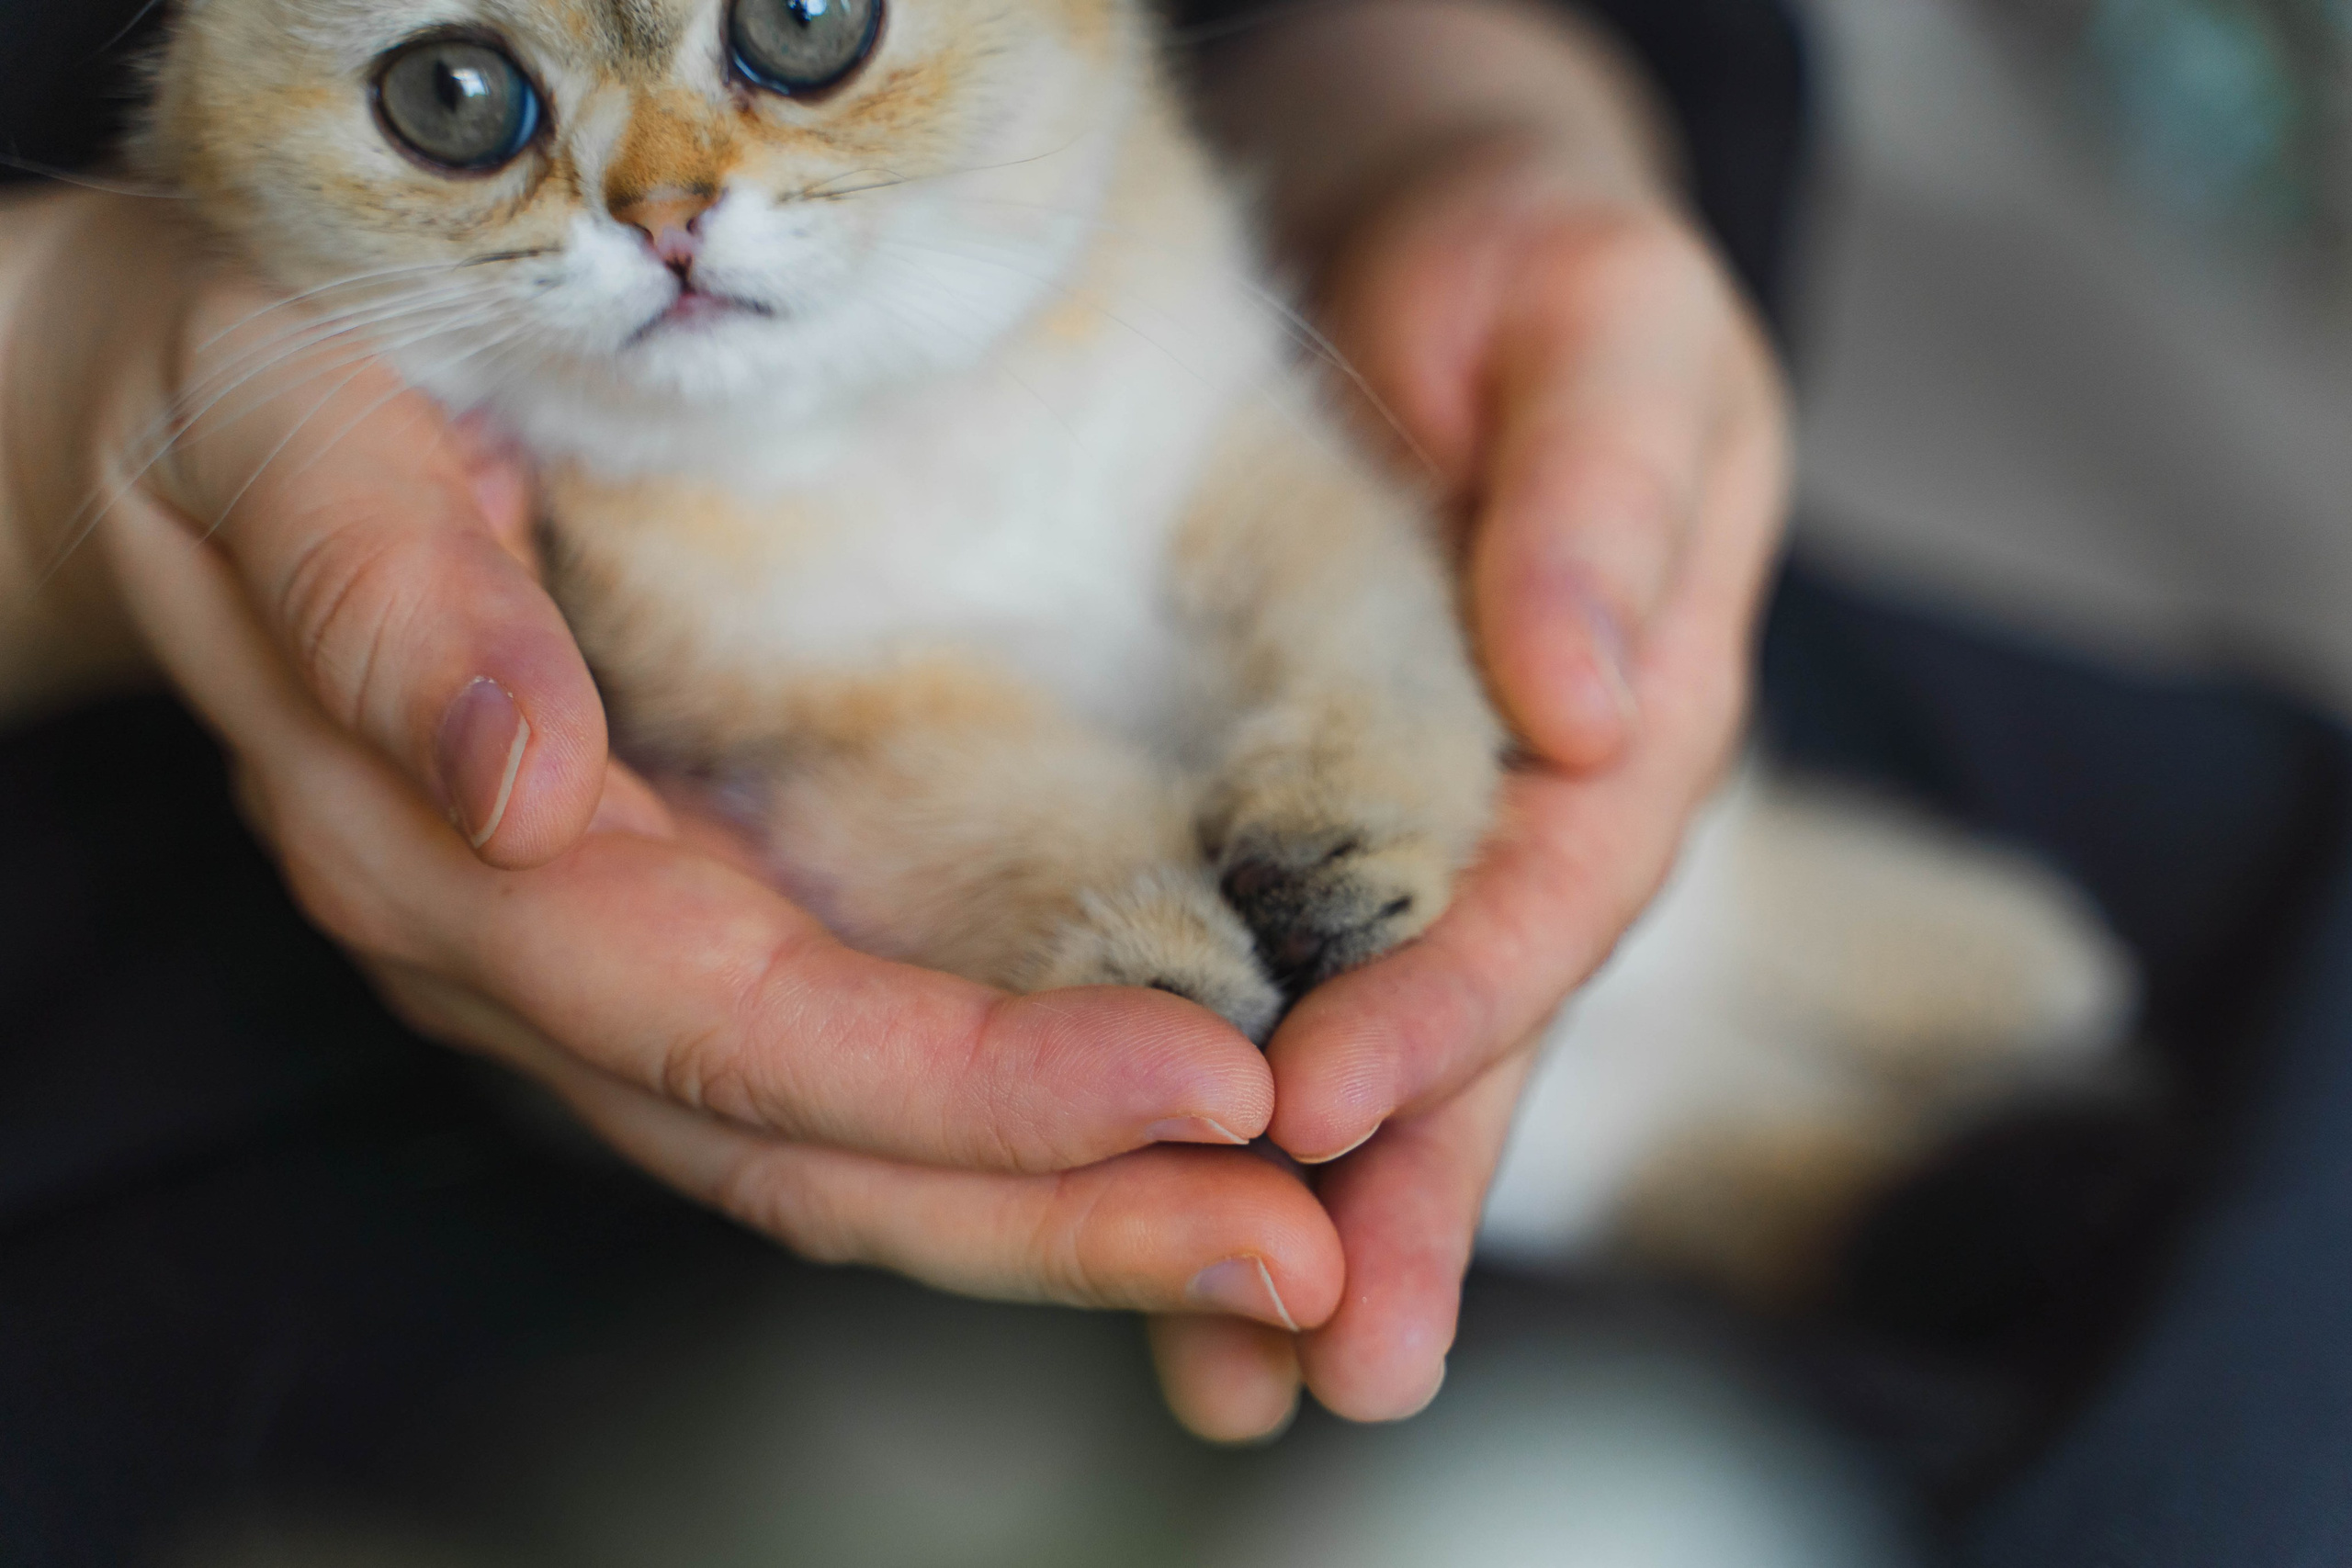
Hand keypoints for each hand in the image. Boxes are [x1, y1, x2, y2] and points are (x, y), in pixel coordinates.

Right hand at [1, 188, 1344, 1330]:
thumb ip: (387, 604)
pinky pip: (833, 1087)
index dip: (977, 1083)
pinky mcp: (655, 937)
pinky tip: (1142, 1149)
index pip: (749, 1028)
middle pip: (817, 1155)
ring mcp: (592, 973)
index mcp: (459, 862)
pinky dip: (998, 1141)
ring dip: (1063, 1213)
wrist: (190, 434)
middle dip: (1069, 1219)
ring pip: (838, 1157)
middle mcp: (532, 962)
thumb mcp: (290, 441)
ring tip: (1272, 1241)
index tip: (1206, 1087)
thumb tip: (518, 783)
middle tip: (1301, 1261)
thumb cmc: (253, 403)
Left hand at [1149, 142, 1788, 1436]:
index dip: (1447, 1005)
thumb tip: (1580, 688)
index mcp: (1623, 713)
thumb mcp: (1605, 322)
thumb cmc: (1535, 266)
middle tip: (1333, 1365)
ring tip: (1240, 1373)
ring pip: (1376, 1040)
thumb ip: (1604, 491)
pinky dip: (1225, 1098)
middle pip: (1473, 1025)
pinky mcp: (1304, 817)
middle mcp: (1525, 806)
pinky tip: (1148, 1212)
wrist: (1429, 237)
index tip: (1321, 1100)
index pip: (1543, 892)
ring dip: (1315, 1210)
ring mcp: (1418, 826)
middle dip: (1402, 1197)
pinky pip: (1273, 972)